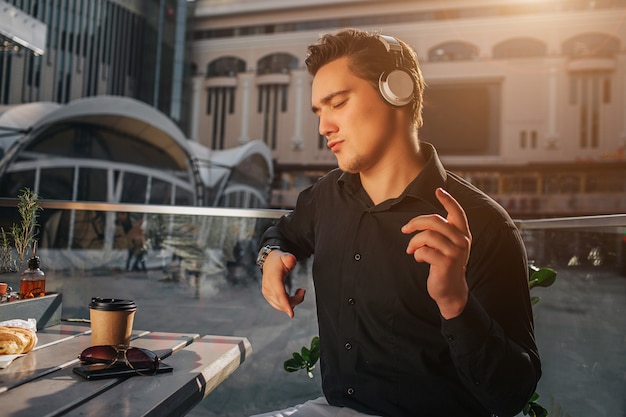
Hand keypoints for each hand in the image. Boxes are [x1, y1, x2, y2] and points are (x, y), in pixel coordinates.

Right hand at [261, 250, 304, 317]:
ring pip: (280, 306)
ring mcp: (266, 293)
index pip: (280, 294)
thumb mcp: (285, 256)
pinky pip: (278, 305)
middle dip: (295, 301)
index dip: (286, 304)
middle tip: (302, 291)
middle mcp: (268, 287)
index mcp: (273, 278)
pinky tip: (292, 296)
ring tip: (299, 292)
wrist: (269, 261)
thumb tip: (291, 260)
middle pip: (282, 302)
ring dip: (292, 302)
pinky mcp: (267, 296)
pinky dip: (287, 303)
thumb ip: (289, 258)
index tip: (291, 314)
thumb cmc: (279, 260)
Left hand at [401, 188, 470, 318]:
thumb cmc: (445, 264)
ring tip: (411, 249)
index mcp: (463, 234)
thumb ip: (439, 233)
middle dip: (415, 222)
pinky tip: (418, 259)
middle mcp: (462, 241)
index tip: (438, 190)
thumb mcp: (446, 246)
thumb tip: (416, 223)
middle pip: (435, 221)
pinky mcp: (446, 264)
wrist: (451, 290)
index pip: (457, 212)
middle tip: (405, 229)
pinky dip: (416, 254)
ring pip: (427, 236)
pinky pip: (423, 251)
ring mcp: (455, 252)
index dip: (448, 200)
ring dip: (413, 242)